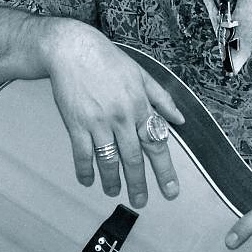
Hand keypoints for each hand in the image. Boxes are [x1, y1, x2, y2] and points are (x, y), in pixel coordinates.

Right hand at [45, 24, 184, 208]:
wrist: (72, 49)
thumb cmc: (107, 60)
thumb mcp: (141, 74)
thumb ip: (162, 99)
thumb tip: (179, 120)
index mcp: (140, 106)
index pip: (157, 144)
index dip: (165, 171)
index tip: (171, 191)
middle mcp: (121, 117)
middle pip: (134, 158)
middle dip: (139, 184)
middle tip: (141, 202)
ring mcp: (98, 122)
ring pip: (109, 160)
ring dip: (112, 181)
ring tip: (114, 192)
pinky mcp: (76, 123)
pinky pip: (83, 154)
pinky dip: (85, 170)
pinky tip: (87, 180)